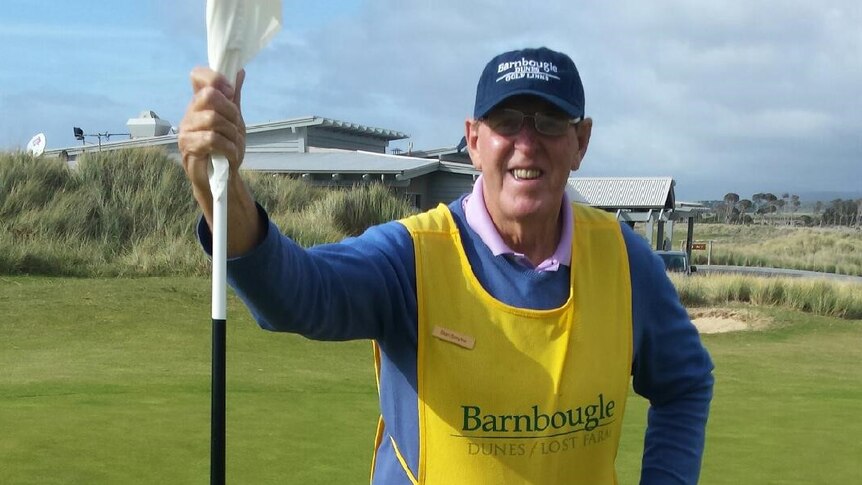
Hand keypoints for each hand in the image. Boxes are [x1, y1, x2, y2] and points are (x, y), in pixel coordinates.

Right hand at [178, 68, 262, 255]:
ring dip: (232, 134)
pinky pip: (212, 139)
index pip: (198, 75)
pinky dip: (228, 148)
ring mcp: (186, 130)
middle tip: (236, 128)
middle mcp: (190, 113)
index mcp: (200, 103)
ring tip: (234, 145)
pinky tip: (230, 155)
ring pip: (214, 119)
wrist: (221, 178)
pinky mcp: (188, 147)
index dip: (216, 79)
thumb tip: (239, 71)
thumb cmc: (225, 148)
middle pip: (210, 96)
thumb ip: (234, 97)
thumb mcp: (234, 120)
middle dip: (231, 113)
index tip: (230, 93)